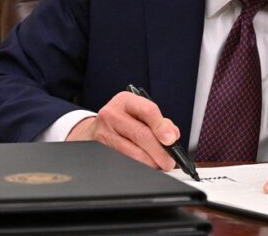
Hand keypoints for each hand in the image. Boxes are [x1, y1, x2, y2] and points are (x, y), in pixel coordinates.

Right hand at [66, 91, 180, 170]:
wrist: (95, 129)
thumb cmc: (123, 121)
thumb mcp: (139, 113)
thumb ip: (159, 122)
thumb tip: (172, 136)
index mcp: (125, 101)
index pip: (147, 111)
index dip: (162, 127)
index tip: (171, 140)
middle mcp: (112, 114)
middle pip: (141, 134)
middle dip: (159, 152)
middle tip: (169, 161)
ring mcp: (103, 133)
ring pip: (133, 153)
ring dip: (150, 163)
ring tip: (159, 165)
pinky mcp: (100, 150)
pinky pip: (124, 161)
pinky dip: (139, 167)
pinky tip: (145, 167)